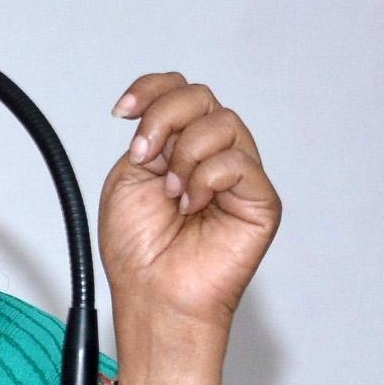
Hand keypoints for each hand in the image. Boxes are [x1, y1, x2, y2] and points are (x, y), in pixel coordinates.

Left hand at [100, 74, 279, 384]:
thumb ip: (149, 137)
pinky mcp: (260, 199)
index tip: (123, 111)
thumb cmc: (139, 251)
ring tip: (173, 194)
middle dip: (163, 119)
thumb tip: (167, 113)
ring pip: (223, 123)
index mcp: (179, 148)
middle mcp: (211, 156)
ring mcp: (238, 176)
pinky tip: (193, 207)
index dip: (153, 89)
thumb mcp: (128, 178)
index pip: (179, 92)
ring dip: (185, 155)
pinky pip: (238, 162)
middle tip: (145, 158)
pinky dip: (206, 180)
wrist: (153, 295)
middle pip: (201, 97)